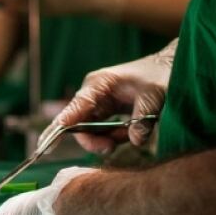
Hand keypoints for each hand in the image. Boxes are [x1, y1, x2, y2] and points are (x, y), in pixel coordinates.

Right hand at [39, 39, 177, 153]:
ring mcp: (98, 103)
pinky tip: (130, 132)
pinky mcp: (106, 111)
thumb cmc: (160, 74)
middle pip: (78, 125)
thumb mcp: (154, 95)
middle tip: (111, 148)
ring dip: (106, 139)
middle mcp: (92, 94)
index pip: (73, 111)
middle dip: (92, 141)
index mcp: (97, 85)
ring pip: (89, 130)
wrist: (170, 66)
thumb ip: (143, 119)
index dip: (59, 130)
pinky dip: (114, 137)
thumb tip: (135, 142)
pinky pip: (101, 130)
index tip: (46, 147)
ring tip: (130, 135)